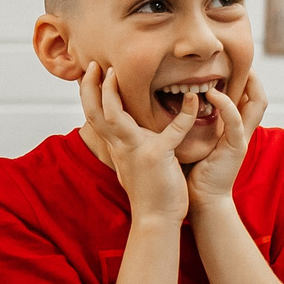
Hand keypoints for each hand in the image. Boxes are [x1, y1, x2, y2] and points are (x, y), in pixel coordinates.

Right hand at [79, 62, 194, 225]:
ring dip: (111, 92)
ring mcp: (136, 150)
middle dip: (90, 87)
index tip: (90, 73)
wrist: (157, 218)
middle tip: (94, 65)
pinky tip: (194, 99)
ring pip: (112, 116)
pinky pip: (171, 131)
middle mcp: (120, 146)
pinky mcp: (157, 156)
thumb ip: (125, 145)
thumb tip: (120, 133)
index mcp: (116, 146)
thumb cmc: (149, 191)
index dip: (89, 93)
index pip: (94, 115)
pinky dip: (185, 114)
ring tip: (115, 72)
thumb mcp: (131, 163)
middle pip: (93, 112)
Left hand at [188, 74, 268, 209]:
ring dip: (248, 84)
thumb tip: (175, 103)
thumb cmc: (193, 172)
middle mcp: (241, 133)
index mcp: (232, 131)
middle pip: (259, 98)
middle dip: (253, 78)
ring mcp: (241, 140)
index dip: (244, 82)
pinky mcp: (236, 148)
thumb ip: (192, 123)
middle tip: (243, 61)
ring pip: (256, 105)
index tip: (231, 65)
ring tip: (238, 69)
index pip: (247, 100)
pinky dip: (227, 105)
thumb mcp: (195, 141)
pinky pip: (236, 122)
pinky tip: (212, 94)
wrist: (201, 200)